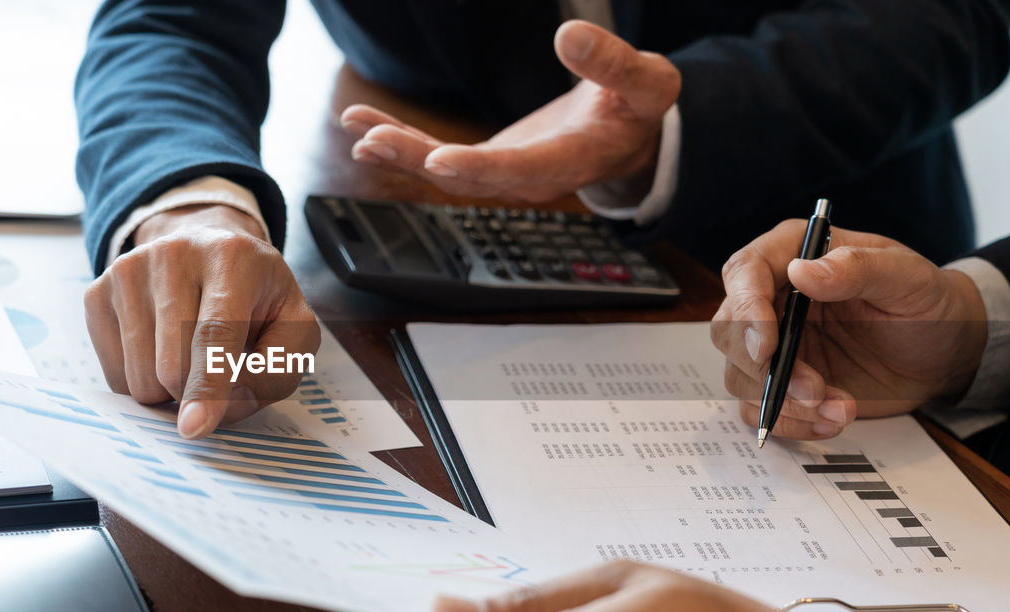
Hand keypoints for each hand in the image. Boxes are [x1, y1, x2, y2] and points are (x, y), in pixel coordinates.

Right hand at [84, 204, 318, 437]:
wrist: (206, 254)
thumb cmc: (256, 300)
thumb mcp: (293, 328)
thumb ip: (277, 371)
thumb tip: (223, 408)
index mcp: (232, 258)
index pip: (215, 333)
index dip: (207, 385)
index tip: (195, 427)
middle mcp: (173, 255)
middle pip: (173, 366)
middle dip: (196, 394)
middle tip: (219, 371)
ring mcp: (128, 271)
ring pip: (139, 377)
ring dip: (169, 391)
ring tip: (190, 355)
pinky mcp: (97, 293)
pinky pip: (114, 375)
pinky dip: (141, 380)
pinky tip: (160, 349)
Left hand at [341, 21, 680, 202]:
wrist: (630, 136)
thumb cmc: (640, 107)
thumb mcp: (649, 81)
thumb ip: (614, 62)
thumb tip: (569, 35)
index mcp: (575, 159)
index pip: (523, 170)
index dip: (481, 168)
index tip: (440, 160)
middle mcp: (534, 177)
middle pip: (470, 178)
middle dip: (419, 160)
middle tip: (374, 142)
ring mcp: (506, 174)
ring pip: (447, 173)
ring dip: (401, 152)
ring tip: (359, 132)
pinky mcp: (489, 163)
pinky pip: (440, 157)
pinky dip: (404, 142)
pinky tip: (367, 128)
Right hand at [711, 221, 987, 439]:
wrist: (943, 351)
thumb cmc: (926, 303)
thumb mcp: (907, 277)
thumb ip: (858, 268)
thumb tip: (802, 271)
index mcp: (794, 256)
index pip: (745, 272)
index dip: (745, 309)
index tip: (766, 347)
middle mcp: (773, 298)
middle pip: (728, 331)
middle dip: (766, 368)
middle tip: (814, 390)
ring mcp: (774, 344)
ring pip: (740, 375)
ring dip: (784, 401)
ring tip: (841, 408)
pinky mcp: (781, 382)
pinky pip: (757, 408)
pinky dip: (790, 422)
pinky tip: (831, 421)